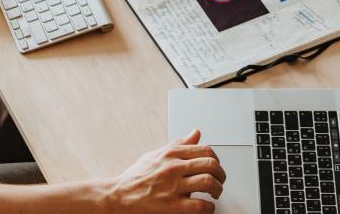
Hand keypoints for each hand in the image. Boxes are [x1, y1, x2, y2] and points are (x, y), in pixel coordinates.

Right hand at [102, 129, 224, 212]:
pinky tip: (207, 207)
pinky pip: (199, 206)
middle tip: (220, 181)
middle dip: (221, 174)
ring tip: (215, 193)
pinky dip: (209, 208)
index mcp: (171, 153)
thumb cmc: (136, 176)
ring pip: (208, 182)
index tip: (215, 166)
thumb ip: (179, 144)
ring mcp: (173, 186)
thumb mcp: (156, 154)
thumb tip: (195, 133)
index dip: (216, 159)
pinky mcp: (171, 206)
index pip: (205, 150)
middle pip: (211, 164)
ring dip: (217, 189)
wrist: (119, 196)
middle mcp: (173, 167)